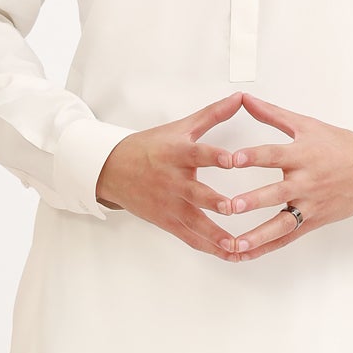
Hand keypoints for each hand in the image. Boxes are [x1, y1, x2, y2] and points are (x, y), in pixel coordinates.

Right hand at [94, 91, 259, 257]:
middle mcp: (173, 181)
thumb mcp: (180, 128)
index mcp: (177, 154)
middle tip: (234, 208)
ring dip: (215, 235)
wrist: (112, 170)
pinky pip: (189, 238)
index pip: (198, 154)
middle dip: (214, 202)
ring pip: (194, 222)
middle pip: (195, 193)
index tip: (232, 159)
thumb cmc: (150, 147)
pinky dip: (209, 247)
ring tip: (237, 246)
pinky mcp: (166, 221)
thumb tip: (240, 97)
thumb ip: (213, 114)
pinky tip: (229, 255)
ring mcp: (169, 204)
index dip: (215, 156)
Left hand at [206, 92, 352, 260]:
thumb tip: (246, 99)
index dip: (253, 157)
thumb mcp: (306, 125)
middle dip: (253, 201)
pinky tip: (244, 254)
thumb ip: (272, 114)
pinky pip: (287, 237)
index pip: (274, 155)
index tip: (232, 159)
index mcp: (303, 155)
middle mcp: (306, 182)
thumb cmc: (339, 147)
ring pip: (282, 223)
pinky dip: (266, 247)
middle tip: (231, 206)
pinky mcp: (312, 221)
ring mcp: (309, 205)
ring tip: (236, 244)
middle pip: (277, 193)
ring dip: (258, 235)